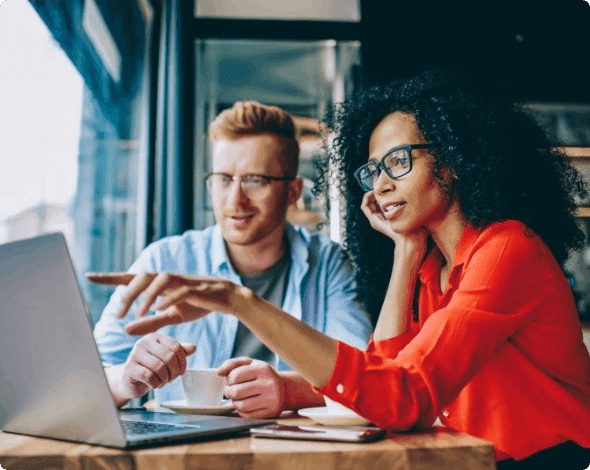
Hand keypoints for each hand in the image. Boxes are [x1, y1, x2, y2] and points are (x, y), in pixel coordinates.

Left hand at [86, 272, 251, 334]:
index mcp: (160, 284)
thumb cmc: (198, 305)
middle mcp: (169, 278)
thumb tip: (125, 330)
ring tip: (139, 313)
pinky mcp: (197, 288)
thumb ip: (150, 322)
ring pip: (160, 279)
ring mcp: (183, 281)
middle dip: (128, 294)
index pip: (131, 277)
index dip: (110, 277)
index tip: (89, 276)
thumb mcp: (171, 317)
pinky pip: (180, 290)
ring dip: (147, 295)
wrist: (228, 299)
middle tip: (119, 314)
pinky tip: (159, 309)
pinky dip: (168, 298)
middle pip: (143, 276)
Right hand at [116, 333, 195, 399]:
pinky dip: (155, 384)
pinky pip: (149, 377)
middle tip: (172, 379)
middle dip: (174, 371)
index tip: (181, 372)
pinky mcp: (129, 369)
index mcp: (155, 337)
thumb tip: (194, 347)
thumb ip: (179, 352)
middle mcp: (143, 343)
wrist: (130, 381)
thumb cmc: (150, 368)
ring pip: (159, 367)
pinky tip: (154, 385)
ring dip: (165, 379)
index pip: (176, 347)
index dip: (182, 362)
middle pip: (169, 356)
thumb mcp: (166, 358)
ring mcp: (134, 355)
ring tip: (162, 382)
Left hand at [217, 357, 284, 418]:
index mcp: (263, 368)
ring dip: (234, 403)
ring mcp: (271, 399)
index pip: (235, 375)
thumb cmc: (263, 375)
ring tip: (237, 398)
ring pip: (241, 405)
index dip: (229, 379)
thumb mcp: (250, 364)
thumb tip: (219, 372)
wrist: (285, 389)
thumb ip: (232, 364)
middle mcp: (269, 383)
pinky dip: (242, 411)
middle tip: (230, 391)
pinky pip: (248, 415)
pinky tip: (245, 405)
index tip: (232, 380)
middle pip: (237, 392)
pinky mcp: (271, 412)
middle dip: (229, 392)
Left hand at [360, 191, 398, 240]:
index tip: (375, 190)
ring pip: (376, 205)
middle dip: (373, 195)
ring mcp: (382, 219)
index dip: (367, 196)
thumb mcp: (391, 217)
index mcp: (374, 220)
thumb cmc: (401, 231)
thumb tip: (381, 193)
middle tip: (381, 188)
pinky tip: (392, 196)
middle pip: (370, 204)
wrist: (410, 240)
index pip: (364, 205)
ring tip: (386, 190)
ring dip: (379, 197)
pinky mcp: (389, 218)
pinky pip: (383, 207)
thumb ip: (385, 205)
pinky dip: (385, 201)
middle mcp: (376, 220)